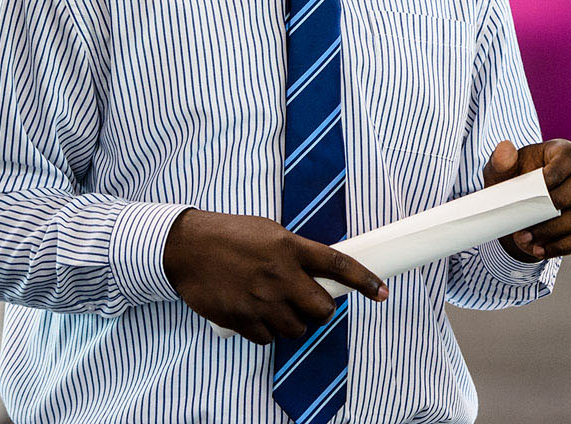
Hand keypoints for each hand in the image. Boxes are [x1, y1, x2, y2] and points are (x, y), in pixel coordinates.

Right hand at [162, 208, 385, 343]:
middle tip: (310, 303)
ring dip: (294, 322)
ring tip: (278, 306)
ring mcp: (261, 300)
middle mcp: (280, 276)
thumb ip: (296, 253)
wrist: (188, 247)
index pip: (338, 265)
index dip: (364, 280)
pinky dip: (268, 332)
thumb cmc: (231, 235)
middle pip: (321, 309)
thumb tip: (319, 272)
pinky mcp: (241, 318)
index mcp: (291, 248)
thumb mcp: (270, 232)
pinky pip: (268, 338)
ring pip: (296, 328)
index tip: (382, 292)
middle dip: (321, 310)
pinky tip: (259, 315)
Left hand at [483, 138, 570, 259]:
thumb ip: (501, 161)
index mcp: (567, 153)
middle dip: (559, 202)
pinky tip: (540, 250)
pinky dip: (563, 246)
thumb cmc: (516, 183)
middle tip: (532, 215)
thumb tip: (505, 149)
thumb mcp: (504, 172)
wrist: (524, 211)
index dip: (555, 174)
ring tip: (527, 238)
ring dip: (555, 229)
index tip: (535, 191)